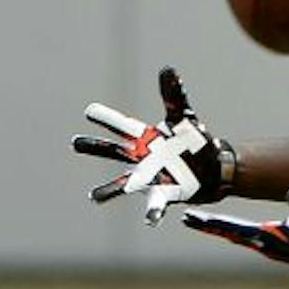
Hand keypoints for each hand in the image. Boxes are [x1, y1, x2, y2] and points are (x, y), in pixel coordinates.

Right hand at [73, 67, 230, 223]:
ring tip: (94, 197)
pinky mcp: (167, 193)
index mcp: (145, 139)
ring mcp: (151, 177)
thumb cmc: (193, 142)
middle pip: (115, 152)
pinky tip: (150, 220)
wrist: (213, 169)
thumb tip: (167, 68)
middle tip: (75, 143)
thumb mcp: (185, 118)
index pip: (123, 126)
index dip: (108, 118)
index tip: (90, 111)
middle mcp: (142, 159)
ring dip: (110, 190)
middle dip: (96, 147)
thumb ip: (174, 96)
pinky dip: (153, 211)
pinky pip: (157, 203)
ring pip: (125, 183)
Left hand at [184, 184, 288, 277]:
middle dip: (209, 225)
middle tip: (187, 218)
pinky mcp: (278, 246)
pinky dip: (235, 231)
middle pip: (230, 233)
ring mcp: (271, 247)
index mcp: (269, 236)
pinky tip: (232, 229)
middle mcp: (265, 244)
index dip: (211, 222)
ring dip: (221, 228)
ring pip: (238, 236)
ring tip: (204, 222)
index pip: (232, 228)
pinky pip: (250, 238)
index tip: (191, 218)